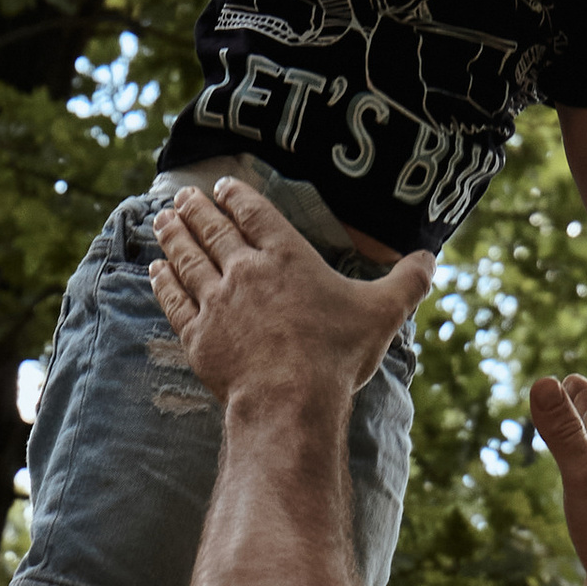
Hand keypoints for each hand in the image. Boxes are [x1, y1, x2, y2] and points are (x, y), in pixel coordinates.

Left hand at [151, 177, 431, 407]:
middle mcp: (245, 271)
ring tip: (162, 221)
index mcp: (286, 257)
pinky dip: (164, 282)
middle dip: (196, 210)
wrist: (289, 399)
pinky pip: (175, 300)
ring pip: (188, 259)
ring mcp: (217, 302)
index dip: (237, 197)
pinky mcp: (198, 335)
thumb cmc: (337, 353)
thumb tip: (430, 259)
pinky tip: (156, 270)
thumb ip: (407, 281)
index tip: (223, 186)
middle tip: (182, 197)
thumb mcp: (383, 312)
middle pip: (214, 230)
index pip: (255, 214)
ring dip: (173, 237)